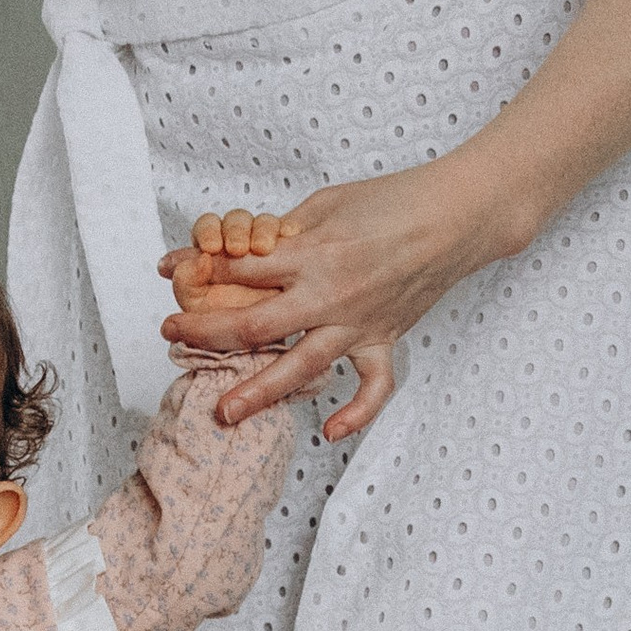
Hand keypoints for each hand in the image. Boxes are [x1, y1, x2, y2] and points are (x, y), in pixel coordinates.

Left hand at [156, 159, 505, 443]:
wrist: (457, 215)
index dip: (198, 269)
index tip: (173, 272)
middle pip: (253, 326)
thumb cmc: (394, 199)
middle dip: (205, 334)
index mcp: (312, 253)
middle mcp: (331, 295)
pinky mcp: (386, 340)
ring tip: (225, 413)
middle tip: (173, 336)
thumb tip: (250, 250)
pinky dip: (354, 413)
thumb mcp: (328, 203)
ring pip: (300, 368)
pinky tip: (329, 431)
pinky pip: (372, 388)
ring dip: (259, 392)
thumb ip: (288, 232)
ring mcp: (359, 324)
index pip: (238, 271)